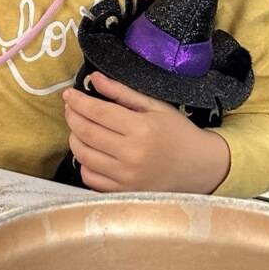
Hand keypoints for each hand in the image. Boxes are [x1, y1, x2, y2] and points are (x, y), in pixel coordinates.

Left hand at [63, 72, 229, 193]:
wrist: (199, 167)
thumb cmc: (177, 133)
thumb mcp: (155, 107)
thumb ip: (122, 92)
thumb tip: (94, 78)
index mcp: (141, 129)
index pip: (97, 112)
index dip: (78, 102)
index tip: (68, 94)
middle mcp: (132, 154)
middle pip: (85, 132)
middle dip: (72, 117)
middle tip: (71, 108)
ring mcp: (126, 177)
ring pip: (83, 155)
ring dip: (75, 138)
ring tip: (80, 128)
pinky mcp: (123, 192)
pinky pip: (89, 177)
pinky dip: (84, 163)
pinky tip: (91, 152)